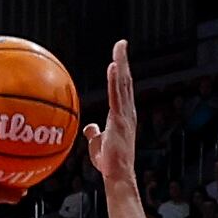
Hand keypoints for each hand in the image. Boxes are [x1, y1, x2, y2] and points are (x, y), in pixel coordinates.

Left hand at [80, 40, 139, 192]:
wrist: (117, 174)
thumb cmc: (109, 162)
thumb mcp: (99, 144)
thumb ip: (95, 133)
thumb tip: (90, 127)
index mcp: (123, 114)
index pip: (123, 88)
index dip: (121, 72)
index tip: (118, 57)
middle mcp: (127, 111)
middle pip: (126, 80)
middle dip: (123, 61)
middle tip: (121, 43)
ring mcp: (125, 115)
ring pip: (123, 84)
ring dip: (121, 64)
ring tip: (119, 47)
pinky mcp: (120, 120)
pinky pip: (117, 96)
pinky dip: (115, 80)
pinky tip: (113, 67)